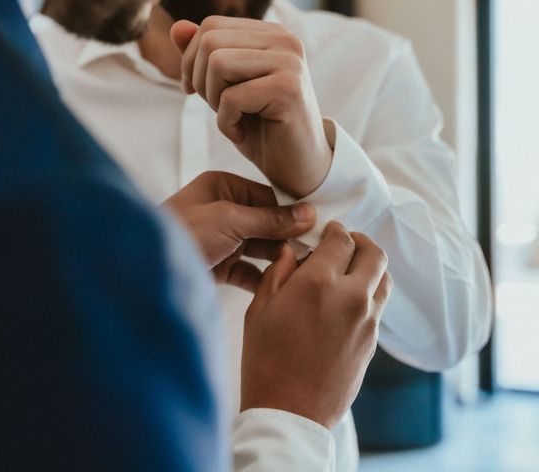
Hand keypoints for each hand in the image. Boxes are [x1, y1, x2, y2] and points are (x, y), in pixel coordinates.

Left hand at [163, 171, 315, 291]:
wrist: (144, 270)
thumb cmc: (182, 233)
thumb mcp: (229, 220)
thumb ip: (270, 219)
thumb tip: (308, 213)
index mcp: (222, 188)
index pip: (268, 198)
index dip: (292, 214)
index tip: (317, 229)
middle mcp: (222, 212)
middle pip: (266, 224)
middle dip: (287, 240)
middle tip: (315, 255)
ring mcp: (221, 241)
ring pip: (259, 249)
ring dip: (278, 260)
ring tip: (302, 272)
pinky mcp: (218, 267)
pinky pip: (248, 272)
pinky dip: (263, 279)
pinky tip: (281, 287)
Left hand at [171, 17, 331, 197]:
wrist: (299, 168)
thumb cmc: (263, 130)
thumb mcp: (225, 90)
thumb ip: (203, 58)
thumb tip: (176, 27)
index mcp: (271, 34)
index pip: (211, 26)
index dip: (191, 61)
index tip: (198, 92)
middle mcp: (285, 40)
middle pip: (210, 42)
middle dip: (201, 81)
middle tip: (219, 110)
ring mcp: (289, 62)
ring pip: (218, 63)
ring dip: (213, 100)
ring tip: (232, 119)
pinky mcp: (288, 89)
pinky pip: (231, 97)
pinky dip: (225, 123)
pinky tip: (240, 135)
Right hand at [240, 222, 391, 428]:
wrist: (290, 412)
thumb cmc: (265, 361)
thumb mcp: (259, 311)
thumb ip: (277, 274)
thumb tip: (290, 252)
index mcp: (317, 283)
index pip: (341, 240)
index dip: (335, 231)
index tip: (328, 231)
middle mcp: (350, 297)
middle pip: (374, 253)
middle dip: (359, 242)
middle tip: (344, 243)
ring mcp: (367, 321)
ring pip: (384, 278)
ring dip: (370, 266)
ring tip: (350, 270)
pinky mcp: (373, 341)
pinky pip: (379, 304)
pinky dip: (369, 291)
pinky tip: (347, 300)